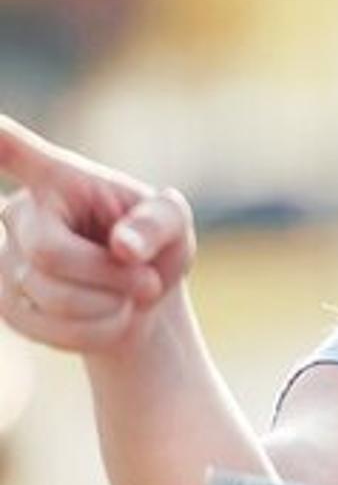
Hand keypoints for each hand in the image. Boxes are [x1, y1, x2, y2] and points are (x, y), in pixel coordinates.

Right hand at [0, 115, 193, 357]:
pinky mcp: (5, 304)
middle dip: (112, 277)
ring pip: (51, 296)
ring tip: (126, 297)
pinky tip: (109, 317)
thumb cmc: (152, 249)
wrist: (137, 303)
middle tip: (147, 282)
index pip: (12, 152)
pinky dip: (97, 332)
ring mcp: (4, 260)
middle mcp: (18, 213)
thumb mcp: (174, 227)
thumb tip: (123, 246)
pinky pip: (50, 329)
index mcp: (57, 179)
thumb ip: (159, 222)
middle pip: (51, 254)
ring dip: (109, 307)